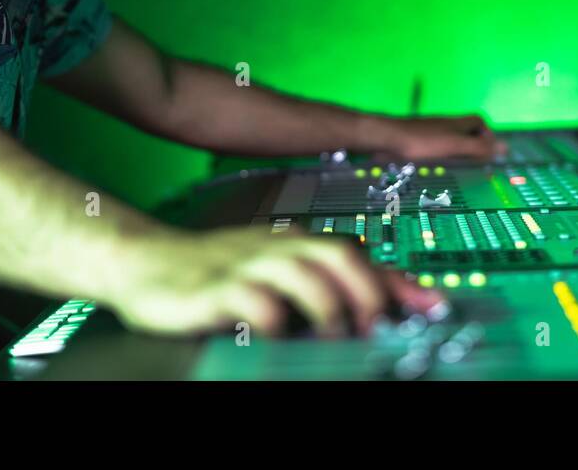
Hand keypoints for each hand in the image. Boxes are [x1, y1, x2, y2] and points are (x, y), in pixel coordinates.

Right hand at [110, 227, 443, 339]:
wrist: (145, 261)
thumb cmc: (218, 271)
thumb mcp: (274, 270)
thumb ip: (326, 282)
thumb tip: (390, 300)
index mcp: (296, 243)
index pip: (357, 251)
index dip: (396, 280)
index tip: (432, 307)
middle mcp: (277, 247)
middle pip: (338, 253)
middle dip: (368, 289)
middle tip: (379, 326)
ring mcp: (246, 265)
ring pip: (301, 271)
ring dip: (329, 304)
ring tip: (337, 335)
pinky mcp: (213, 289)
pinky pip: (251, 299)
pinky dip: (273, 317)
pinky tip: (281, 335)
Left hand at [381, 114, 507, 162]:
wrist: (386, 139)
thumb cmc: (422, 141)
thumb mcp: (454, 145)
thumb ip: (478, 147)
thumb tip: (505, 147)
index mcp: (455, 123)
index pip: (478, 121)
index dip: (486, 133)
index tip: (489, 151)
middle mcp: (444, 125)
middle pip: (464, 131)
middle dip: (472, 145)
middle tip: (476, 164)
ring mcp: (429, 133)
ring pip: (448, 140)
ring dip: (456, 153)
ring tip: (459, 170)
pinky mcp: (416, 142)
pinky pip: (434, 148)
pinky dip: (440, 158)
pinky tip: (436, 169)